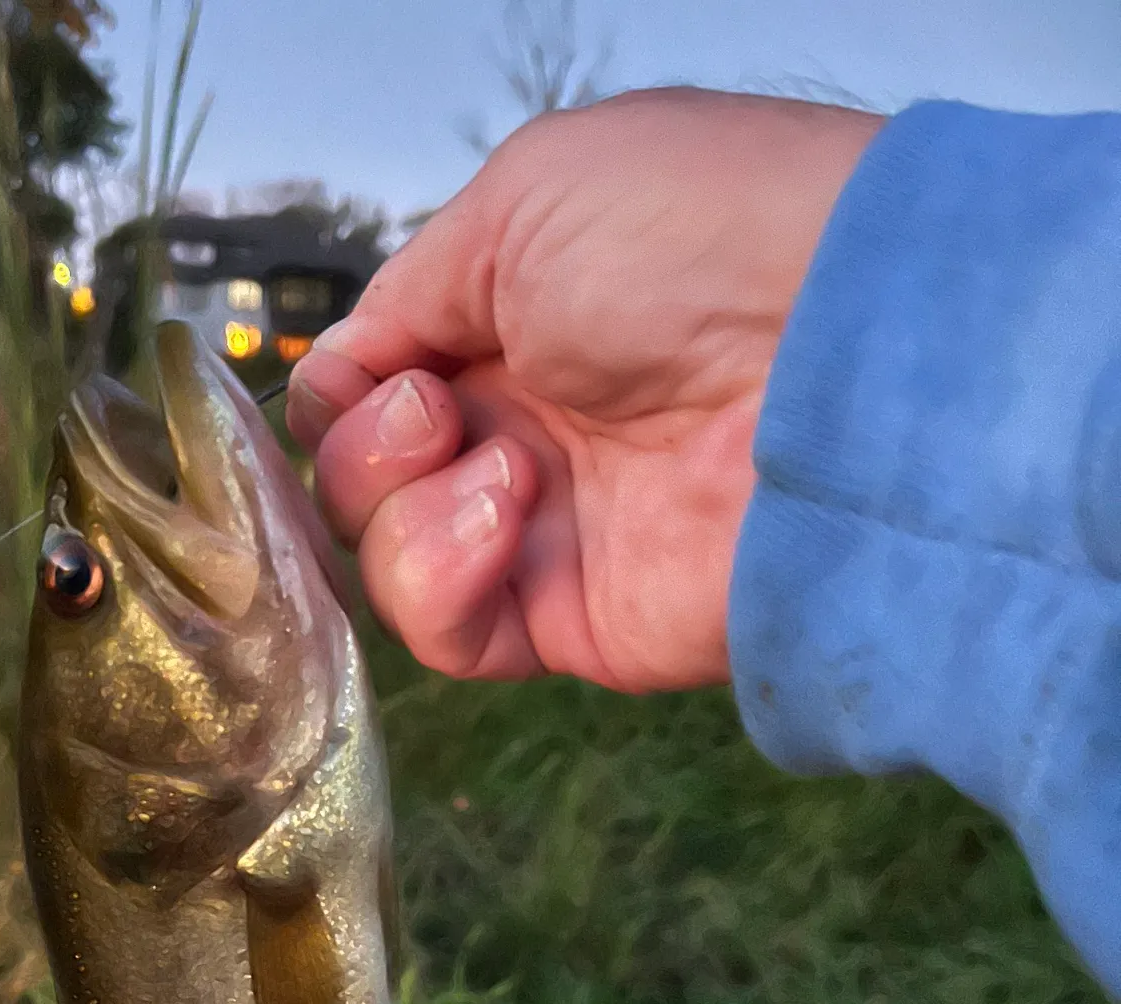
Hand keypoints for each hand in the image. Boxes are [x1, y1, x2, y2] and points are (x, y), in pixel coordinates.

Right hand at [286, 87, 883, 691]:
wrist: (827, 351)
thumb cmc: (690, 241)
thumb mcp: (520, 203)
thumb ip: (407, 294)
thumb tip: (339, 375)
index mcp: (503, 335)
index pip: (367, 396)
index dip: (345, 396)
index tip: (378, 373)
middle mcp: (515, 435)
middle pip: (357, 486)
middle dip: (366, 449)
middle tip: (438, 410)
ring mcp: (539, 534)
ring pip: (385, 563)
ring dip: (404, 509)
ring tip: (506, 462)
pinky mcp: (568, 618)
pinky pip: (444, 635)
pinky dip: (440, 579)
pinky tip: (510, 516)